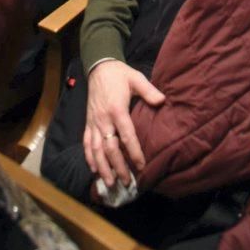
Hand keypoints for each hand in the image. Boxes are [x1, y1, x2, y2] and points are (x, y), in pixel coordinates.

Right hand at [83, 60, 163, 187]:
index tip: (142, 166)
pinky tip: (94, 169)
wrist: (98, 67)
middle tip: (128, 182)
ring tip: (111, 183)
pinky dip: (89, 157)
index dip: (134, 152)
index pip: (127, 135)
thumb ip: (149, 90)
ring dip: (103, 167)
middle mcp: (103, 119)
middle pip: (110, 148)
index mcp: (117, 109)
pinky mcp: (88, 122)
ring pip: (96, 149)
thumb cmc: (119, 74)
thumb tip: (162, 100)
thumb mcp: (136, 77)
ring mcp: (93, 122)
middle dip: (118, 166)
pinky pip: (86, 143)